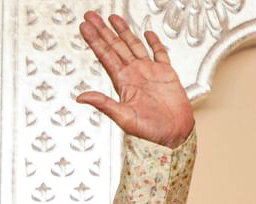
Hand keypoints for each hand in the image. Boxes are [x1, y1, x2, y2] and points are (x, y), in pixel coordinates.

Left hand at [77, 12, 193, 147]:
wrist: (174, 136)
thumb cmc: (150, 132)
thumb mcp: (123, 118)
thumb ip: (104, 104)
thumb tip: (81, 97)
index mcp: (123, 82)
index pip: (105, 56)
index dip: (95, 41)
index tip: (85, 27)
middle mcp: (134, 74)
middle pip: (115, 46)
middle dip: (103, 31)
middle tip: (91, 16)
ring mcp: (149, 72)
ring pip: (134, 46)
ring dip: (124, 32)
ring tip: (113, 18)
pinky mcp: (166, 74)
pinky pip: (159, 54)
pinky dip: (153, 43)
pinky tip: (147, 33)